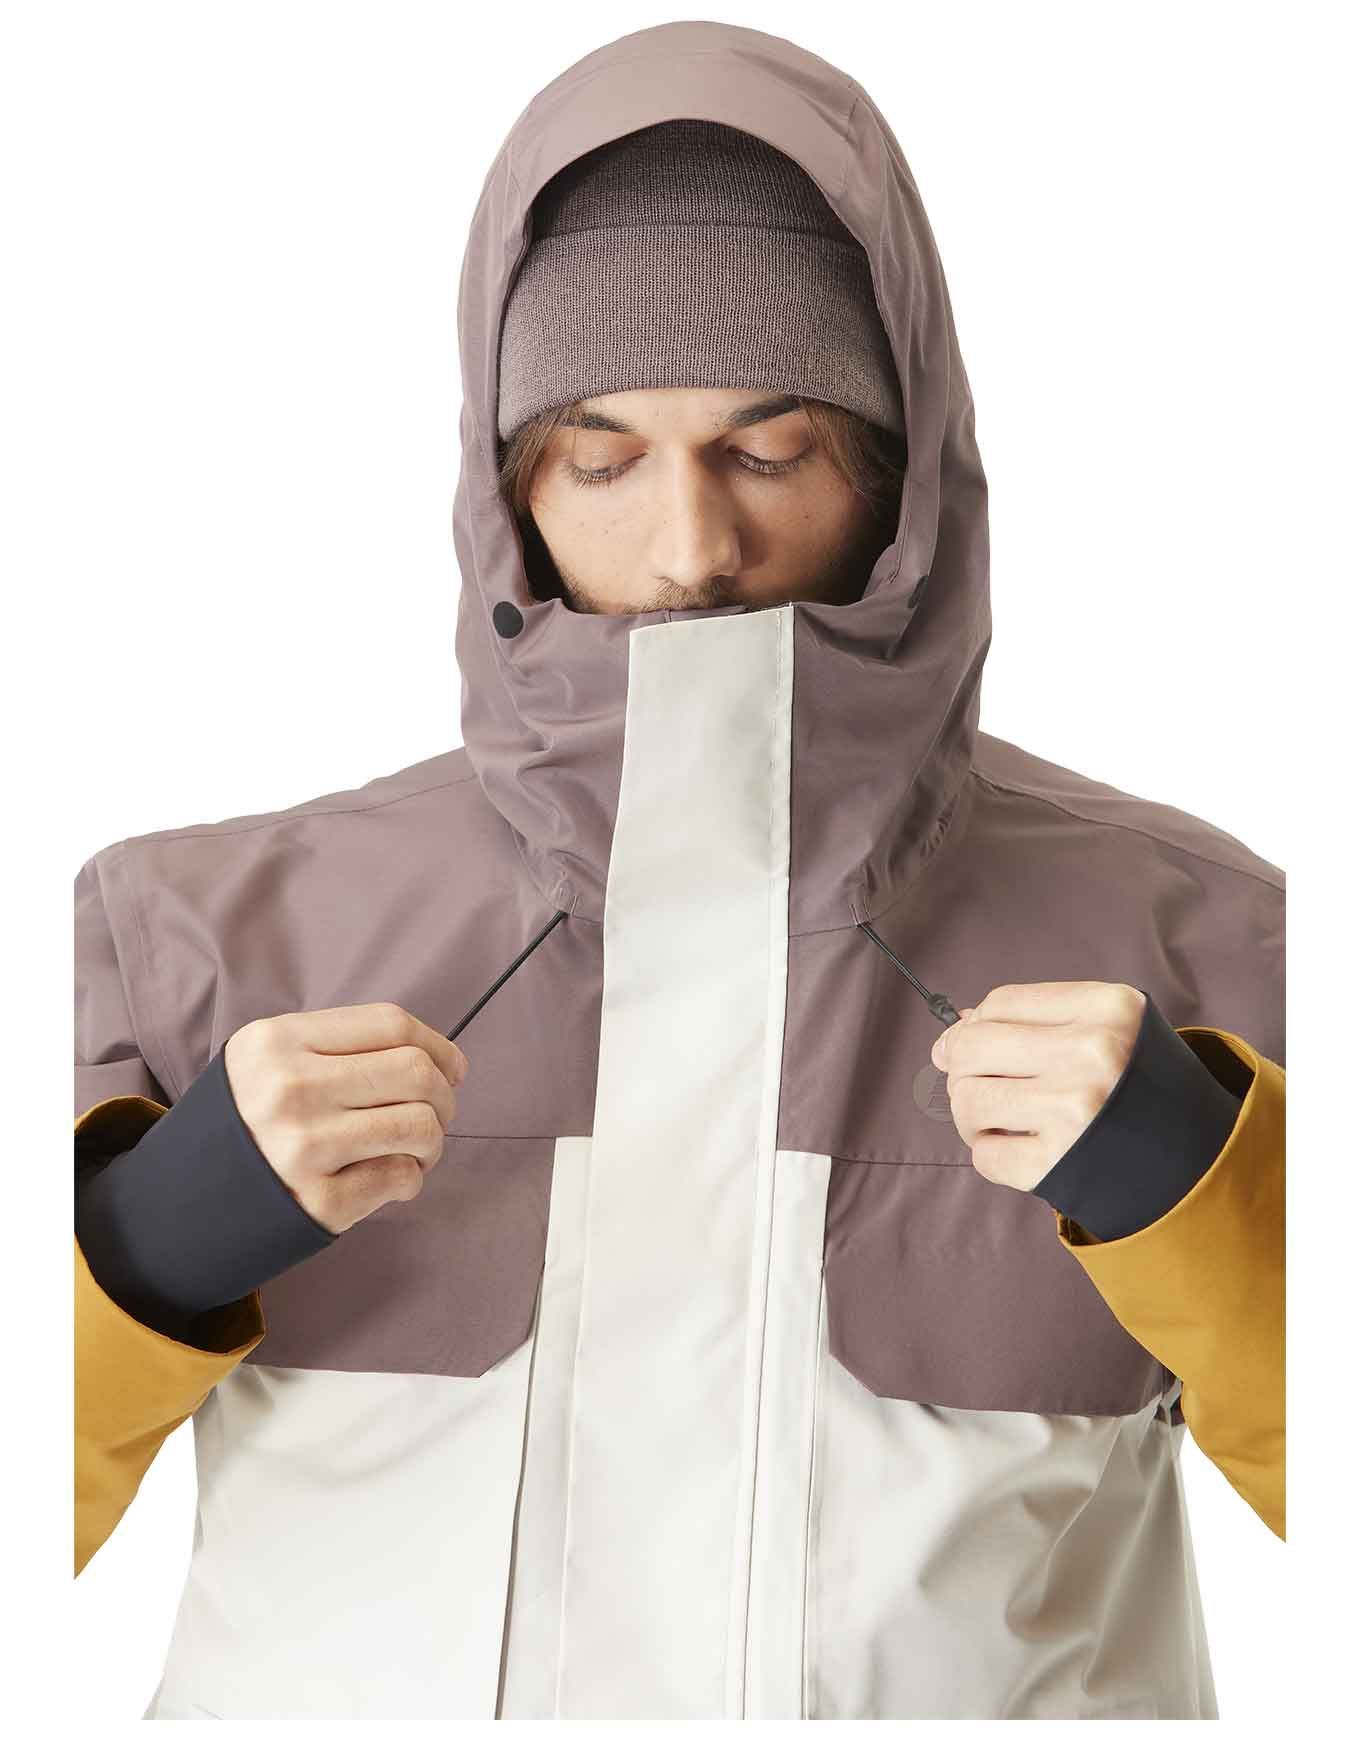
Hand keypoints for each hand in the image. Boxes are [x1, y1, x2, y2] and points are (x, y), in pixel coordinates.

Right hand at [224, 1003, 469, 1233]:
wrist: (182, 1202)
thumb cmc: (247, 1124)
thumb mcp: (267, 1061)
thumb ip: (338, 1048)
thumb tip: (437, 1059)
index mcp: (277, 1042)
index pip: (390, 1024)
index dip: (437, 1045)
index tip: (452, 1067)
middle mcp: (289, 1090)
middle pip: (414, 1072)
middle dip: (443, 1095)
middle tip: (436, 1113)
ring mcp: (304, 1147)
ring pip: (419, 1125)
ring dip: (433, 1140)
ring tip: (415, 1148)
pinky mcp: (319, 1202)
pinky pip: (402, 1177)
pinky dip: (410, 1177)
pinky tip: (388, 1177)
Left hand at [929, 981, 1145, 1190]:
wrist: (1199, 1162)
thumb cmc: (1139, 1090)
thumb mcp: (1108, 1031)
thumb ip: (1035, 1021)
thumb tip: (953, 1031)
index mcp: (1107, 1009)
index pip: (1000, 1003)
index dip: (973, 1027)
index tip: (970, 1046)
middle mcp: (1094, 1053)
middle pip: (972, 1047)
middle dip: (962, 1070)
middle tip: (982, 1087)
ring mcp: (1076, 1110)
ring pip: (968, 1101)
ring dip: (973, 1116)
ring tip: (1002, 1122)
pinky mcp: (1059, 1164)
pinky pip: (985, 1157)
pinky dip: (992, 1156)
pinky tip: (1022, 1150)